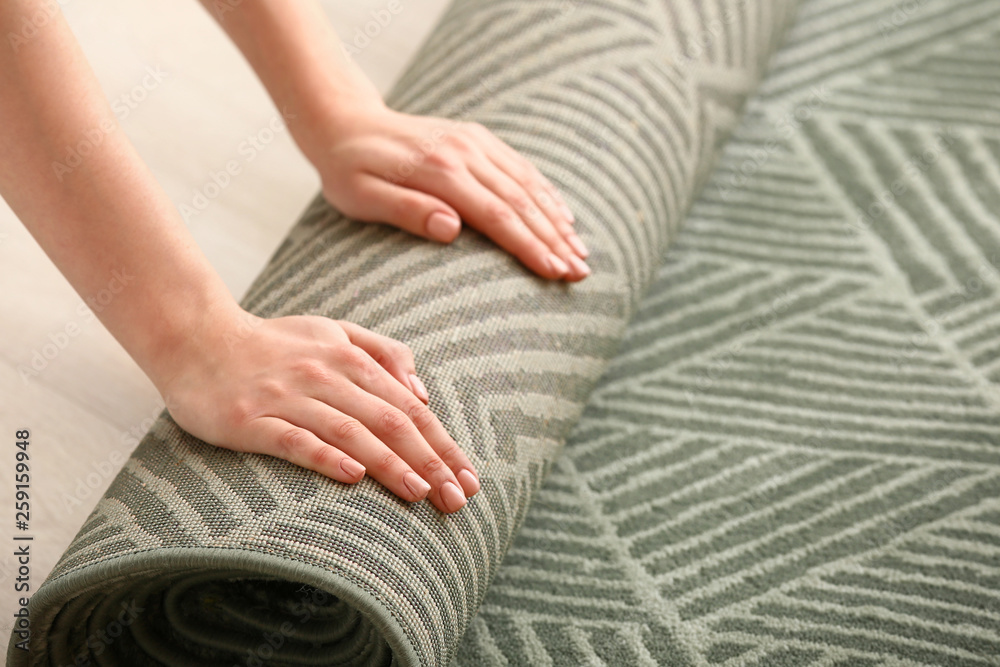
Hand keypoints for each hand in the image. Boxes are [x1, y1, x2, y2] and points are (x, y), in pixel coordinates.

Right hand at [156, 306, 479, 513]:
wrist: (196, 337)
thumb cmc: (274, 342)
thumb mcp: (334, 331)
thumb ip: (383, 353)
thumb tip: (423, 394)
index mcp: (349, 357)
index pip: (409, 407)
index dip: (442, 444)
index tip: (469, 478)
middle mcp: (324, 374)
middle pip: (389, 421)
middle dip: (430, 462)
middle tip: (457, 499)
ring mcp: (287, 396)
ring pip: (350, 431)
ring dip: (389, 464)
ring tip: (420, 493)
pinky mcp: (250, 418)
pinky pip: (293, 439)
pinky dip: (325, 456)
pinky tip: (353, 476)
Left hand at [311, 101, 590, 280]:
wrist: (346, 123)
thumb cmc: (349, 171)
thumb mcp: (362, 197)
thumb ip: (407, 210)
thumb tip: (451, 229)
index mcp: (440, 172)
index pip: (497, 216)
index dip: (530, 247)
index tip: (556, 273)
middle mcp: (465, 152)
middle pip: (521, 202)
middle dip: (555, 240)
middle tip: (580, 273)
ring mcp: (474, 142)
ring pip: (528, 184)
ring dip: (558, 219)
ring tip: (582, 252)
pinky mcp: (476, 138)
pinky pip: (520, 167)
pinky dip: (546, 192)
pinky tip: (564, 215)